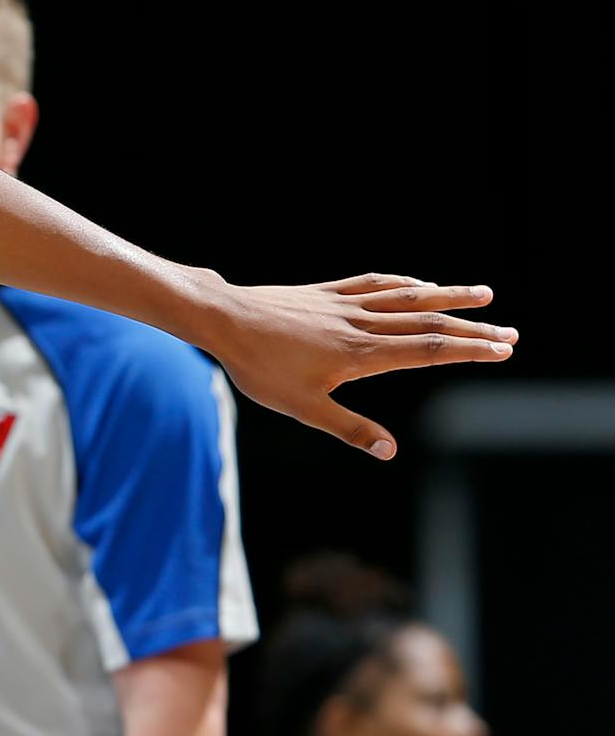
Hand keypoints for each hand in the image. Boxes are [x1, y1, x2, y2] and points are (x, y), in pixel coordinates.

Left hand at [208, 274, 514, 457]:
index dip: (469, 350)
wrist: (223, 320)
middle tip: (511, 334)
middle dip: (472, 330)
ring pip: (408, 297)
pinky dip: (404, 283)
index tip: (503, 350)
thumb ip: (348, 428)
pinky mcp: (326, 292)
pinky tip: (419, 285)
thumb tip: (389, 452)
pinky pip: (374, 283)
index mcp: (361, 353)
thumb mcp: (301, 407)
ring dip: (448, 296)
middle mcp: (360, 324)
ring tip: (484, 295)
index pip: (428, 350)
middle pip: (428, 323)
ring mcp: (344, 304)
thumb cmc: (259, 368)